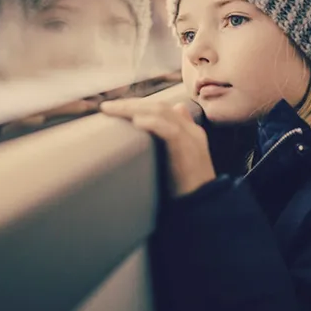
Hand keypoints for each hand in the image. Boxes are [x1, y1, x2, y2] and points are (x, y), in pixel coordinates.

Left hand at [100, 99, 216, 196]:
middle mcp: (191, 131)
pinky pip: (170, 130)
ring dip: (134, 109)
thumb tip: (158, 128)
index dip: (138, 104)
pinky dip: (152, 123)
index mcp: (189, 131)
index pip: (162, 108)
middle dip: (131, 104)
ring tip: (112, 110)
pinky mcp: (188, 150)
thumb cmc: (185, 187)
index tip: (115, 107)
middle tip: (106, 106)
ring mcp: (191, 139)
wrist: (203, 206)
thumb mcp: (176, 160)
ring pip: (162, 113)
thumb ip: (170, 141)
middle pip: (159, 107)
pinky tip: (136, 122)